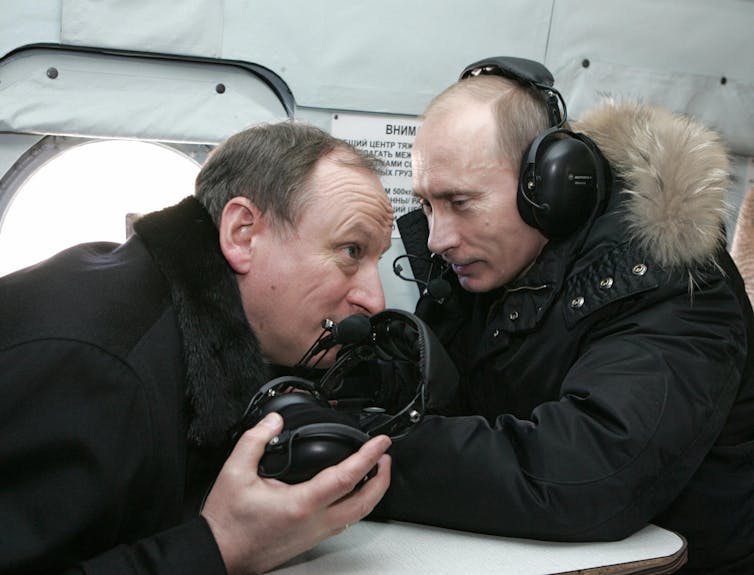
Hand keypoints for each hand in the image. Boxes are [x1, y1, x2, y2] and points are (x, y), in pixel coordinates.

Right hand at [201, 412, 391, 574]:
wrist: (220, 554)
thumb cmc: (227, 522)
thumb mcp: (235, 472)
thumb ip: (255, 440)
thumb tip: (274, 422)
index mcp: (301, 504)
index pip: (347, 476)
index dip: (368, 456)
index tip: (381, 442)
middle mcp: (314, 522)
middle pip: (365, 503)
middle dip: (382, 477)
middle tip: (385, 456)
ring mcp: (315, 534)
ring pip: (358, 516)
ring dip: (373, 492)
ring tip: (375, 471)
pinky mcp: (311, 540)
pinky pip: (344, 522)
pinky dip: (357, 504)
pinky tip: (352, 492)